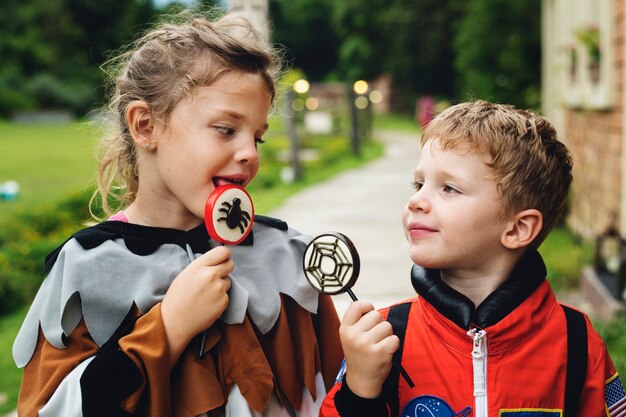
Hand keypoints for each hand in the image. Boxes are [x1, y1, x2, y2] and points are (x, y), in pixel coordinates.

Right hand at [161, 246, 232, 360]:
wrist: (175, 321)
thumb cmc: (178, 298)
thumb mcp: (186, 274)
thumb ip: (203, 266)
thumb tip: (217, 262)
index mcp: (199, 266)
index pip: (222, 252)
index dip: (224, 255)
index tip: (223, 259)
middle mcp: (211, 275)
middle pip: (230, 264)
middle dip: (225, 269)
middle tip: (216, 276)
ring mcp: (218, 288)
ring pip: (227, 281)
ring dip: (220, 286)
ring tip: (205, 294)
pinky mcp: (223, 301)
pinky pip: (226, 295)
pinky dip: (219, 298)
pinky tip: (207, 304)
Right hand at [340, 301, 399, 398]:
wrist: (361, 380)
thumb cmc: (359, 355)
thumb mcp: (349, 336)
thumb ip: (357, 321)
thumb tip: (368, 305)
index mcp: (345, 328)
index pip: (356, 305)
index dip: (367, 307)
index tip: (369, 315)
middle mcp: (353, 335)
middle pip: (376, 315)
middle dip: (379, 324)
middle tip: (374, 337)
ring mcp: (366, 343)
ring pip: (387, 326)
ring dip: (387, 335)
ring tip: (379, 345)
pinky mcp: (379, 352)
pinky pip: (394, 338)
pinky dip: (393, 345)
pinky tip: (385, 351)